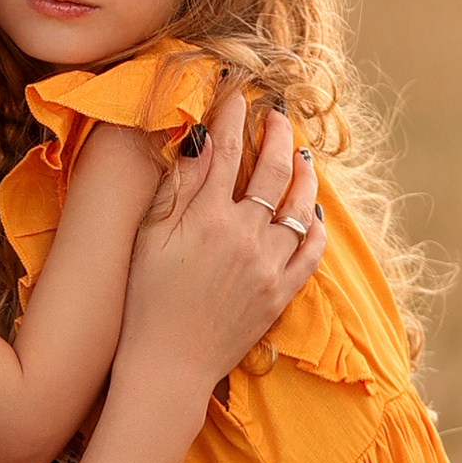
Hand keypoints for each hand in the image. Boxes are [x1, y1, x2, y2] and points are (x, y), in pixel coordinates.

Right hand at [116, 88, 322, 406]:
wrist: (168, 367)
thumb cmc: (146, 303)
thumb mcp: (149, 239)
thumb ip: (177, 187)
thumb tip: (200, 137)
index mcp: (206, 217)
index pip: (226, 149)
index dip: (233, 116)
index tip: (237, 95)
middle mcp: (244, 235)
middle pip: (272, 170)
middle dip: (276, 134)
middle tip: (276, 115)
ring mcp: (268, 265)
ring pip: (300, 206)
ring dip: (303, 174)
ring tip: (301, 155)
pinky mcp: (281, 293)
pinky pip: (311, 251)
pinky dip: (315, 226)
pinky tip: (312, 213)